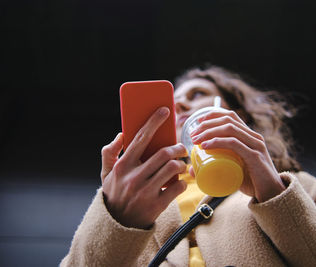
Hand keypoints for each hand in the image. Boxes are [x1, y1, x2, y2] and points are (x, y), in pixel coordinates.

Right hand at [100, 107, 187, 228]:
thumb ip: (109, 153)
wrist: (117, 225)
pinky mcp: (157, 205)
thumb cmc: (114, 194)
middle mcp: (133, 178)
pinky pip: (177, 188)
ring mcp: (145, 192)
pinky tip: (179, 182)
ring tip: (181, 165)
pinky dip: (182, 183)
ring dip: (181, 164)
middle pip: (164, 153)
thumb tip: (121, 134)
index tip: (165, 110)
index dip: (154, 122)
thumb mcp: (106, 173)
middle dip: (178, 147)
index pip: (140, 138)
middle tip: (182, 148)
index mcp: (122, 166)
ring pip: (173, 168)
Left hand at [190, 109, 285, 201]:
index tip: (198, 122)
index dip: (213, 115)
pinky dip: (218, 142)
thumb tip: (193, 169)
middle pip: (228, 120)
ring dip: (209, 131)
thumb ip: (216, 168)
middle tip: (193, 134)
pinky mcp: (255, 156)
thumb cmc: (252, 183)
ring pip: (230, 129)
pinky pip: (234, 144)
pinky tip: (206, 146)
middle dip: (207, 124)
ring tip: (196, 140)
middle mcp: (254, 137)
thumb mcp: (232, 170)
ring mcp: (256, 146)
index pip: (231, 116)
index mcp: (250, 136)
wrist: (272, 196)